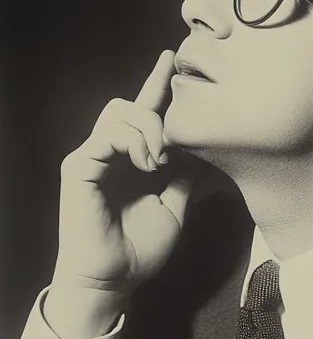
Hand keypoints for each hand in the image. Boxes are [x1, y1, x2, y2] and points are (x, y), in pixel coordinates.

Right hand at [45, 51, 194, 338]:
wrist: (115, 281)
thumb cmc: (140, 248)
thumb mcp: (176, 205)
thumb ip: (187, 174)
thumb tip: (207, 146)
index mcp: (132, 158)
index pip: (143, 110)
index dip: (157, 82)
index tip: (173, 58)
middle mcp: (110, 152)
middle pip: (130, 103)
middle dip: (157, 113)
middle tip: (173, 148)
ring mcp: (92, 157)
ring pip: (119, 111)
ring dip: (148, 128)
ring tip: (160, 160)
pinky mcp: (80, 167)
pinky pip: (107, 134)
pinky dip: (133, 142)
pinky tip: (147, 164)